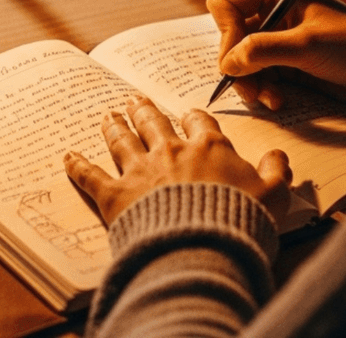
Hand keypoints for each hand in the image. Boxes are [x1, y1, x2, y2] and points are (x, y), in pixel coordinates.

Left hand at [64, 96, 292, 224]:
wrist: (203, 245)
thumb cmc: (241, 220)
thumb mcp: (275, 196)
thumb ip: (276, 172)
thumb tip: (279, 155)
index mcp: (209, 148)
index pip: (199, 123)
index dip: (192, 118)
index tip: (187, 115)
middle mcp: (171, 152)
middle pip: (154, 123)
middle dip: (144, 110)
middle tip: (134, 100)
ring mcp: (140, 171)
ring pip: (123, 141)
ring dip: (114, 127)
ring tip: (107, 116)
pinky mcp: (115, 196)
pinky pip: (91, 175)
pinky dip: (77, 165)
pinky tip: (67, 157)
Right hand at [206, 0, 345, 110]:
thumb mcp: (305, 45)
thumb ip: (262, 50)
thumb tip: (227, 64)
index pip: (227, 4)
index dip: (226, 33)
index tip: (238, 59)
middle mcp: (273, 12)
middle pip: (231, 37)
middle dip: (238, 65)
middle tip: (249, 90)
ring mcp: (277, 39)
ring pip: (241, 60)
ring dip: (251, 82)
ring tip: (270, 99)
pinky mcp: (284, 62)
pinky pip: (258, 75)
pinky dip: (263, 89)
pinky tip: (279, 100)